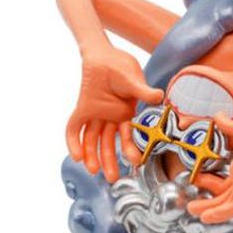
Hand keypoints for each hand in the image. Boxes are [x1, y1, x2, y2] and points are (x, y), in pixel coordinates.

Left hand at [66, 45, 161, 182]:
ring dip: (92, 156)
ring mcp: (95, 114)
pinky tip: (76, 156)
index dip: (130, 149)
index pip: (128, 136)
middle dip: (110, 161)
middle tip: (113, 178)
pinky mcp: (81, 109)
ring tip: (94, 171)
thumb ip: (143, 91)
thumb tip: (159, 96)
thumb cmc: (122, 67)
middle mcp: (110, 118)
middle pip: (109, 143)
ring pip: (92, 140)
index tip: (135, 161)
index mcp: (126, 114)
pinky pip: (74, 129)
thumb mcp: (134, 80)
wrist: (103, 54)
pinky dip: (73, 142)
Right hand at [186, 110, 232, 223]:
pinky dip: (222, 212)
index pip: (229, 183)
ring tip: (193, 211)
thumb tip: (218, 115)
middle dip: (210, 204)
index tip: (198, 180)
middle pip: (228, 197)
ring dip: (212, 211)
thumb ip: (228, 124)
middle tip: (192, 207)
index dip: (213, 185)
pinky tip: (206, 217)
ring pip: (231, 204)